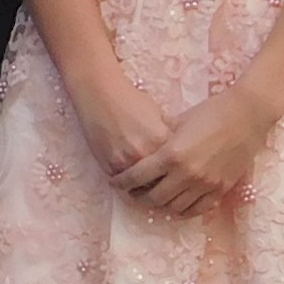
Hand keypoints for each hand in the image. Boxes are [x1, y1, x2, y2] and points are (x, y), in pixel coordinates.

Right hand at [63, 66, 178, 199]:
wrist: (99, 94)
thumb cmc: (131, 100)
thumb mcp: (159, 115)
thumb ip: (170, 136)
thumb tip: (184, 152)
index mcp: (162, 140)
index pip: (178, 168)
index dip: (179, 173)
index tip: (179, 176)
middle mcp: (145, 154)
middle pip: (162, 182)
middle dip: (164, 185)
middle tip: (165, 186)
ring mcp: (126, 162)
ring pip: (142, 188)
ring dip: (146, 189)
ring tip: (148, 187)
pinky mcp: (109, 166)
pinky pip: (124, 185)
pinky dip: (129, 185)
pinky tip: (131, 180)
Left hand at [135, 84, 277, 217]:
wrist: (247, 114)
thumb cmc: (211, 111)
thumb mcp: (178, 122)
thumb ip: (160, 140)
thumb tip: (141, 151)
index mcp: (172, 154)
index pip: (137, 177)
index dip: (122, 182)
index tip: (115, 183)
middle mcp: (187, 174)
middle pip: (153, 198)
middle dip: (138, 197)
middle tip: (133, 192)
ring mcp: (205, 184)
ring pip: (173, 207)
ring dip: (160, 205)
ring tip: (154, 197)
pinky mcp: (221, 189)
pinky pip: (197, 209)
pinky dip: (182, 210)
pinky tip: (176, 203)